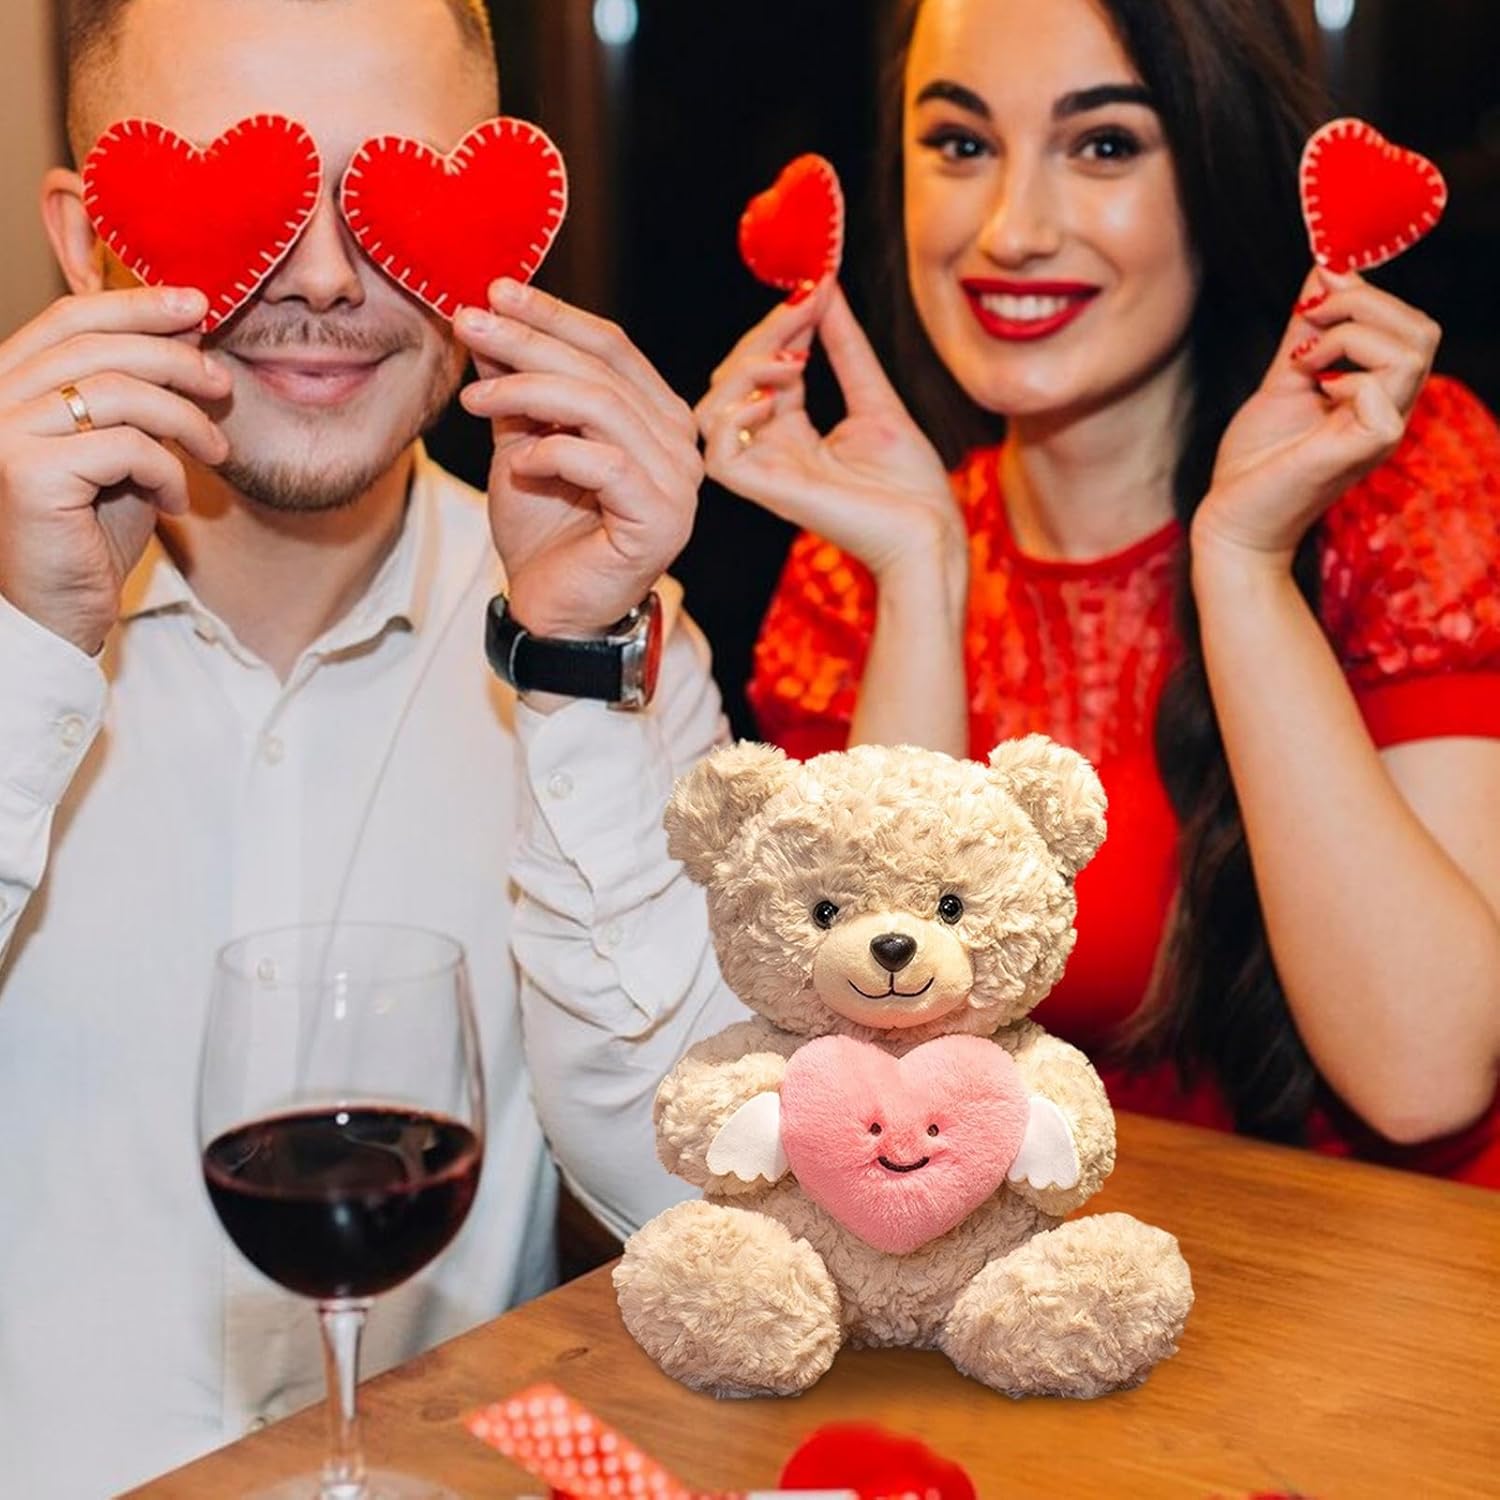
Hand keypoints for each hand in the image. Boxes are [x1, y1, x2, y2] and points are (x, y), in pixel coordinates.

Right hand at [0, 286, 230, 655]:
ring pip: (117, 392)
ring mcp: (4, 433)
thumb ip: (142, 397)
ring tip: (215, 455)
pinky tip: (177, 504)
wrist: (59, 611)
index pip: (73, 317)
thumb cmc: (91, 533)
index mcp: (10, 382)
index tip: (198, 306)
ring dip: (185, 419)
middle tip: (224, 387)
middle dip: (176, 358)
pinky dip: (167, 471)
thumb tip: (187, 332)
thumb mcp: (124, 450)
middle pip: (98, 345)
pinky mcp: (28, 473)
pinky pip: (125, 446)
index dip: (139, 304)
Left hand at [455, 279, 701, 638]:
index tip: (494, 292)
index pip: (612, 346)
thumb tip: (488, 320)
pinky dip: (553, 452)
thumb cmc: (545, 533)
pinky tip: (520, 460)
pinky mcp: (661, 520)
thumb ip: (518, 388)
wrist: (550, 610)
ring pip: (603, 407)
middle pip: (604, 368)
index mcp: (658, 417)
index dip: (553, 314)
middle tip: (469, 324)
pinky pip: (604, 463)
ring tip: (474, 399)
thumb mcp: (523, 442)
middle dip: (529, 340)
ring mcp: (679, 484)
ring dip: (528, 392)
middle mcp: (681, 444)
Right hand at [696, 279, 963, 581]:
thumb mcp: (874, 399)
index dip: (779, 326)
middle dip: (763, 336)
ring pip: (710, 412)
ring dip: (743, 372)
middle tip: (805, 308)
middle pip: (729, 382)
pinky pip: (719, 452)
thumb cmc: (910, 485)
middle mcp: (771, 451)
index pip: (761, 369)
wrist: (929, 533)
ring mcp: (766, 472)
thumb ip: (846, 349)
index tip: (812, 288)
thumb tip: (828, 291)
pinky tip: (775, 400)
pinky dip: (735, 416)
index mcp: (792, 433)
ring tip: (793, 361)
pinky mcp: (767, 492)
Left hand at [1193, 267, 1440, 572]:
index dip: (1368, 292)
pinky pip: (1383, 392)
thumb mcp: (1283, 378)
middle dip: (1364, 303)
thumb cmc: (1256, 462)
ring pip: (1411, 351)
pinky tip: (1316, 389)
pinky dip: (1349, 375)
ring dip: (1351, 334)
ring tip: (1304, 358)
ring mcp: (1381, 431)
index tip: (1315, 290)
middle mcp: (1389, 410)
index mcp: (1378, 392)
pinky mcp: (1365, 450)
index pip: (1411, 325)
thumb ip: (1306, 328)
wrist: (1231, 518)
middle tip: (1308, 317)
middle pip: (1422, 329)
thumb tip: (1325, 269)